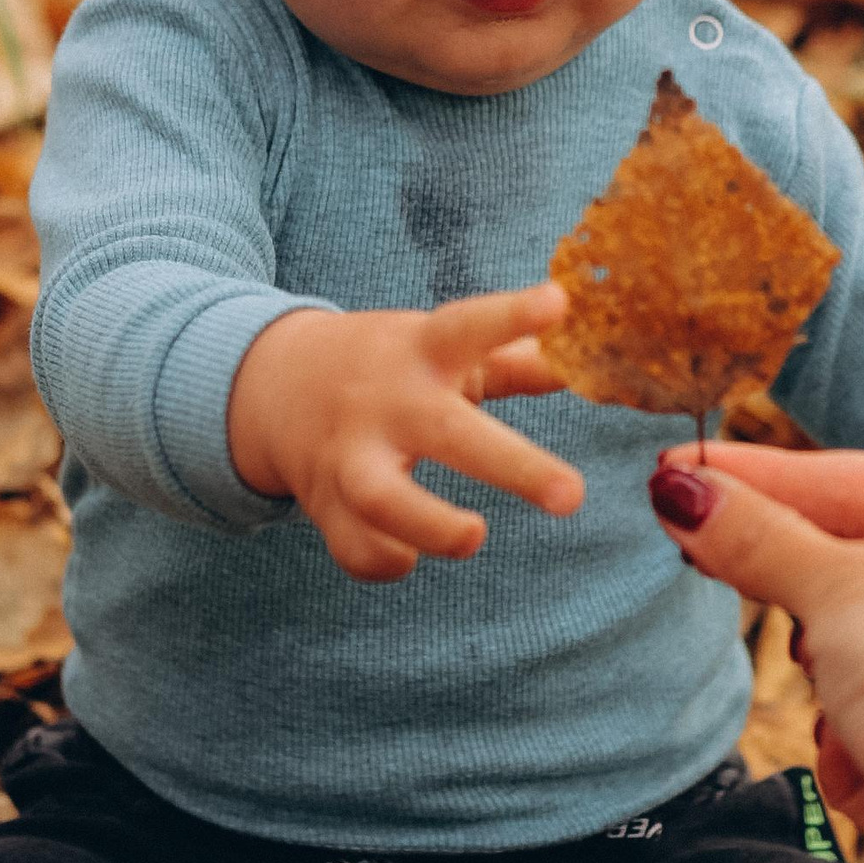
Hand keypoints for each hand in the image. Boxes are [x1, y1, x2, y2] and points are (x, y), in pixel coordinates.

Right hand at [229, 284, 584, 583]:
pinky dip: (386, 559)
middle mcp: (387, 403)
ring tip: (476, 535)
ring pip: (384, 500)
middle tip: (571, 495)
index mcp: (421, 352)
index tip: (558, 303)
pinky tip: (409, 553)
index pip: (468, 326)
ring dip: (431, 525)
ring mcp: (351, 456)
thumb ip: (517, 359)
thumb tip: (591, 355)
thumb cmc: (389, 366)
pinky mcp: (326, 504)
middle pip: (446, 433)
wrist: (272, 385)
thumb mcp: (443, 349)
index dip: (512, 316)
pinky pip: (356, 548)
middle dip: (510, 467)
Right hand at [653, 445, 863, 862]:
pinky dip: (854, 751)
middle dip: (809, 602)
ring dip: (833, 688)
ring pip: (857, 663)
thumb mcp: (844, 584)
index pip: (863, 485)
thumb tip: (681, 492)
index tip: (683, 472)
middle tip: (721, 570)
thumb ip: (759, 537)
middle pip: (861, 576)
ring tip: (844, 696)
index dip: (766, 480)